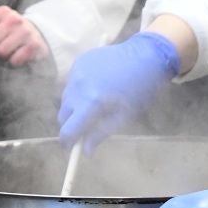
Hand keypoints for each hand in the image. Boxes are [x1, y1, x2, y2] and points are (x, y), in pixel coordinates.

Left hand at [0, 7, 48, 66]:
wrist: (38, 38)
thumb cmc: (9, 33)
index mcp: (2, 12)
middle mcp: (14, 18)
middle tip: (0, 46)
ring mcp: (25, 31)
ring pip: (1, 51)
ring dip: (3, 56)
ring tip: (9, 51)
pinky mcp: (34, 45)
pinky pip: (14, 60)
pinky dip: (14, 62)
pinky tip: (18, 55)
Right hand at [57, 31, 179, 149]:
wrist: (145, 55)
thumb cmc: (139, 89)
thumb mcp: (124, 116)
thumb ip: (100, 134)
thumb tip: (85, 152)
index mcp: (91, 102)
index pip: (68, 129)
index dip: (67, 141)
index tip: (71, 147)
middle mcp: (78, 86)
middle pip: (63, 114)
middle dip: (71, 123)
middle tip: (84, 125)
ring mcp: (76, 71)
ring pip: (65, 97)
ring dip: (73, 105)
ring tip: (92, 103)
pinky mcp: (78, 61)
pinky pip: (71, 82)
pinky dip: (77, 89)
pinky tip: (94, 85)